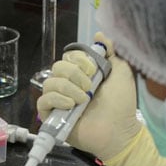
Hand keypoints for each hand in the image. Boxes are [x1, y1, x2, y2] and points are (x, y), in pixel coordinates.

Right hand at [36, 32, 139, 160]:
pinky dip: (57, 99)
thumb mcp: (121, 71)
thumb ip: (111, 52)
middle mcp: (69, 85)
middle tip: (90, 87)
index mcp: (83, 74)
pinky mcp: (52, 117)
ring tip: (83, 100)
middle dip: (74, 74)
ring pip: (49, 82)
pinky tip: (71, 105)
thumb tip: (98, 35)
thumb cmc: (122, 103)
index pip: (69, 56)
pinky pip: (43, 101)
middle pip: (57, 67)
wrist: (119, 130)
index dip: (80, 60)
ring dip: (68, 87)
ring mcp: (59, 101)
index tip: (94, 71)